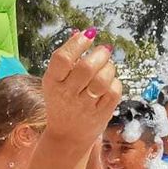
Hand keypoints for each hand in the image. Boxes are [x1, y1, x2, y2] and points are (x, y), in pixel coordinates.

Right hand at [41, 31, 120, 148]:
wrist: (67, 136)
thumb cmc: (62, 100)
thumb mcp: (56, 81)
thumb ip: (67, 59)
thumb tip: (82, 32)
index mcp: (52, 82)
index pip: (62, 58)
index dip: (77, 43)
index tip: (88, 34)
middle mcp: (67, 94)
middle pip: (86, 68)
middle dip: (99, 54)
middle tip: (103, 50)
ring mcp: (85, 106)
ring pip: (103, 80)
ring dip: (109, 67)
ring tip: (107, 65)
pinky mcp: (101, 113)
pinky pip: (114, 91)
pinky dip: (115, 82)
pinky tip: (110, 82)